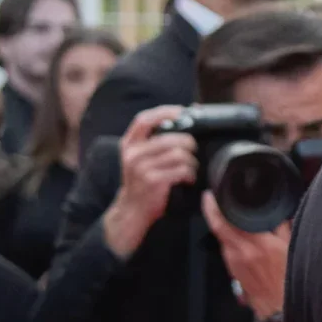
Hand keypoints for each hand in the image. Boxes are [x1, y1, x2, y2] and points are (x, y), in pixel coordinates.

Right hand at [102, 105, 196, 258]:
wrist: (132, 209)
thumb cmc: (142, 180)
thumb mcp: (140, 157)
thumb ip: (155, 139)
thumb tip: (186, 112)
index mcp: (129, 144)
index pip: (144, 120)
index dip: (164, 112)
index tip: (182, 111)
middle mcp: (133, 154)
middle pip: (170, 138)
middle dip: (188, 143)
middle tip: (192, 150)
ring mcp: (142, 168)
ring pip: (179, 154)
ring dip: (191, 161)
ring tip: (190, 168)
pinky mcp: (154, 181)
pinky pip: (182, 170)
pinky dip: (190, 174)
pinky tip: (188, 178)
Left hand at [201, 193, 288, 320]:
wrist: (281, 310)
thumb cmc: (289, 282)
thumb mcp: (292, 248)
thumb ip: (283, 228)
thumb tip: (278, 214)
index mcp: (258, 244)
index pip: (227, 221)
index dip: (215, 207)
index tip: (211, 196)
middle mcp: (242, 253)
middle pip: (217, 228)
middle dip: (210, 212)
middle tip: (209, 200)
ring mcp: (235, 264)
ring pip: (221, 239)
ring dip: (220, 226)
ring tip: (223, 215)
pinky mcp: (234, 273)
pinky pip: (226, 250)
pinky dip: (227, 240)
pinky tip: (234, 236)